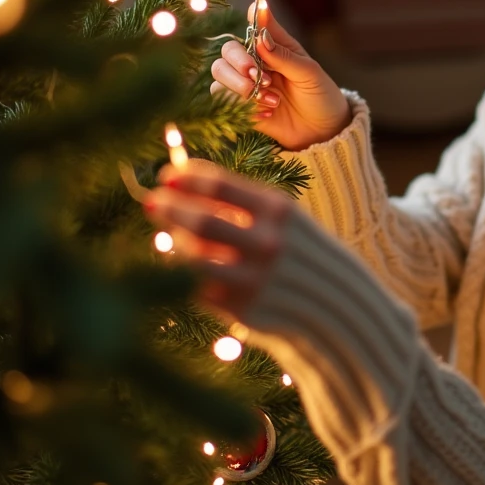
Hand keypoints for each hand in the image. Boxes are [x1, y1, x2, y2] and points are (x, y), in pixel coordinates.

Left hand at [143, 161, 297, 318]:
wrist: (332, 300)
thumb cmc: (296, 248)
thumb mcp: (280, 217)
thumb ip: (237, 201)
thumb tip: (178, 183)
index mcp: (279, 211)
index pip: (219, 185)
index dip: (186, 178)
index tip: (167, 175)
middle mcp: (268, 243)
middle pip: (201, 221)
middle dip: (169, 207)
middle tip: (152, 200)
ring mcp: (255, 278)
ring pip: (193, 257)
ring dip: (172, 241)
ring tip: (167, 233)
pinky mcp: (243, 308)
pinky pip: (198, 286)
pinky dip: (183, 272)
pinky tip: (180, 261)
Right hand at [210, 1, 349, 150]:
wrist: (322, 131)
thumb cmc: (320, 95)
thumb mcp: (308, 73)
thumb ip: (283, 55)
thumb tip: (260, 35)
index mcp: (274, 47)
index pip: (255, 26)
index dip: (253, 18)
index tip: (255, 10)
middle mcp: (255, 62)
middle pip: (227, 50)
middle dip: (239, 61)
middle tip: (259, 76)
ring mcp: (245, 83)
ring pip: (219, 73)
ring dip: (241, 86)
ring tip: (271, 99)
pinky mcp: (240, 106)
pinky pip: (223, 100)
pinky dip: (245, 106)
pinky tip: (269, 113)